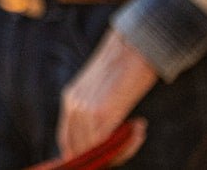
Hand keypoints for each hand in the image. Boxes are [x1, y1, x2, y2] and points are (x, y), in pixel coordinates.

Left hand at [57, 29, 156, 162]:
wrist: (132, 48)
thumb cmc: (123, 70)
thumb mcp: (102, 92)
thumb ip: (96, 113)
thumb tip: (105, 140)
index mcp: (70, 100)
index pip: (66, 140)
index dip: (81, 155)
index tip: (104, 158)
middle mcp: (73, 106)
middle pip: (79, 149)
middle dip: (105, 156)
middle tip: (130, 144)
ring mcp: (85, 110)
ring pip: (96, 149)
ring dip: (121, 150)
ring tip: (138, 131)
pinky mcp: (102, 112)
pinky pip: (108, 143)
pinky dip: (126, 144)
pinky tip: (140, 127)